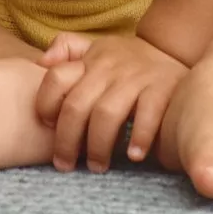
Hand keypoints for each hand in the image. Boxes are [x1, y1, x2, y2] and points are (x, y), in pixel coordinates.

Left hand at [35, 30, 188, 172]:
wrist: (172, 49)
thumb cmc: (126, 58)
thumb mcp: (96, 47)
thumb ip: (67, 49)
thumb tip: (40, 62)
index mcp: (91, 59)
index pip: (56, 78)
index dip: (46, 104)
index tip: (48, 127)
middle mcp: (109, 66)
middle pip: (77, 105)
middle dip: (67, 140)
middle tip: (65, 164)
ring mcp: (136, 77)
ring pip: (106, 113)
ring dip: (98, 145)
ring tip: (97, 166)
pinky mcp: (162, 88)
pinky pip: (148, 114)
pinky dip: (139, 137)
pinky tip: (133, 155)